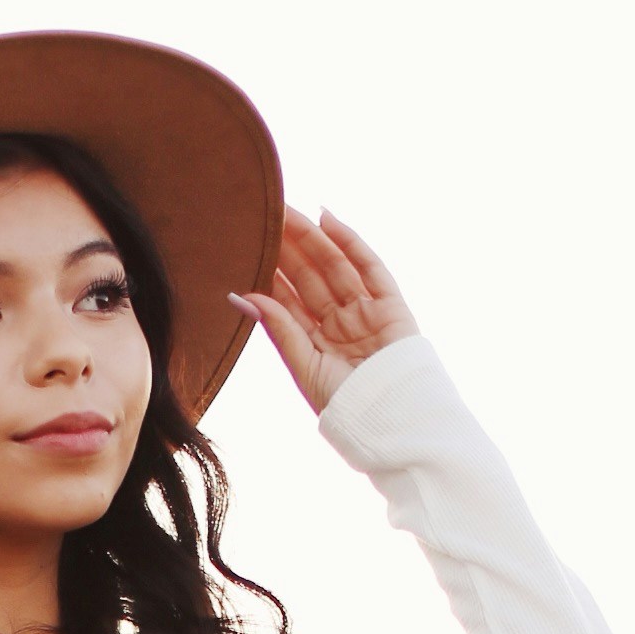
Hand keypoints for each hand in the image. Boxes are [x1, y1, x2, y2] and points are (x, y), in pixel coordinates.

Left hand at [231, 205, 418, 415]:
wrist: (394, 422)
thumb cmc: (348, 406)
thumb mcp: (304, 366)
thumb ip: (278, 329)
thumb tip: (240, 296)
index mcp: (316, 340)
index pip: (288, 298)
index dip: (270, 271)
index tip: (248, 244)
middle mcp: (340, 322)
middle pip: (310, 276)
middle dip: (288, 247)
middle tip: (264, 215)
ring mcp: (366, 312)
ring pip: (335, 266)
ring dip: (312, 238)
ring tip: (287, 211)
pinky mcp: (391, 306)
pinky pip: (370, 267)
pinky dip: (351, 243)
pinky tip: (327, 220)